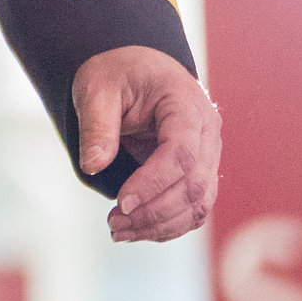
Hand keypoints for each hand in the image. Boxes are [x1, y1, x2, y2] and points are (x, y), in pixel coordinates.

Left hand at [75, 46, 220, 242]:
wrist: (136, 68)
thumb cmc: (117, 73)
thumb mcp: (97, 89)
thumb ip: (96, 126)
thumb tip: (93, 166)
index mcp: (187, 105)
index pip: (181, 153)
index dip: (153, 183)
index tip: (121, 202)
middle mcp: (208, 132)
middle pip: (194, 184)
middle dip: (154, 211)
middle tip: (113, 225)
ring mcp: (208, 154)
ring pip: (199, 202)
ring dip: (161, 225)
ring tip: (118, 232)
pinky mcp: (199, 171)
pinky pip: (194, 206)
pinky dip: (169, 224)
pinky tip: (137, 231)